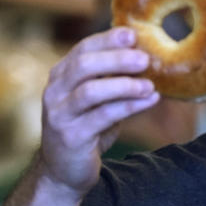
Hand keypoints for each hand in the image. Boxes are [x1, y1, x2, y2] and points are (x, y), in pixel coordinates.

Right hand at [39, 26, 158, 195]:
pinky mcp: (71, 136)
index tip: (132, 34)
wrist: (64, 171)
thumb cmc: (86, 129)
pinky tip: (149, 101)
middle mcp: (55, 92)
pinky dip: (129, 106)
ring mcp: (60, 115)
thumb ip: (112, 79)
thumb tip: (146, 55)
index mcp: (61, 77)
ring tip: (149, 84)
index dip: (107, 40)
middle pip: (84, 66)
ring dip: (124, 85)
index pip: (82, 49)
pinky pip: (103, 117)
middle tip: (144, 58)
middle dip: (116, 59)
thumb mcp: (97, 100)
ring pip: (91, 91)